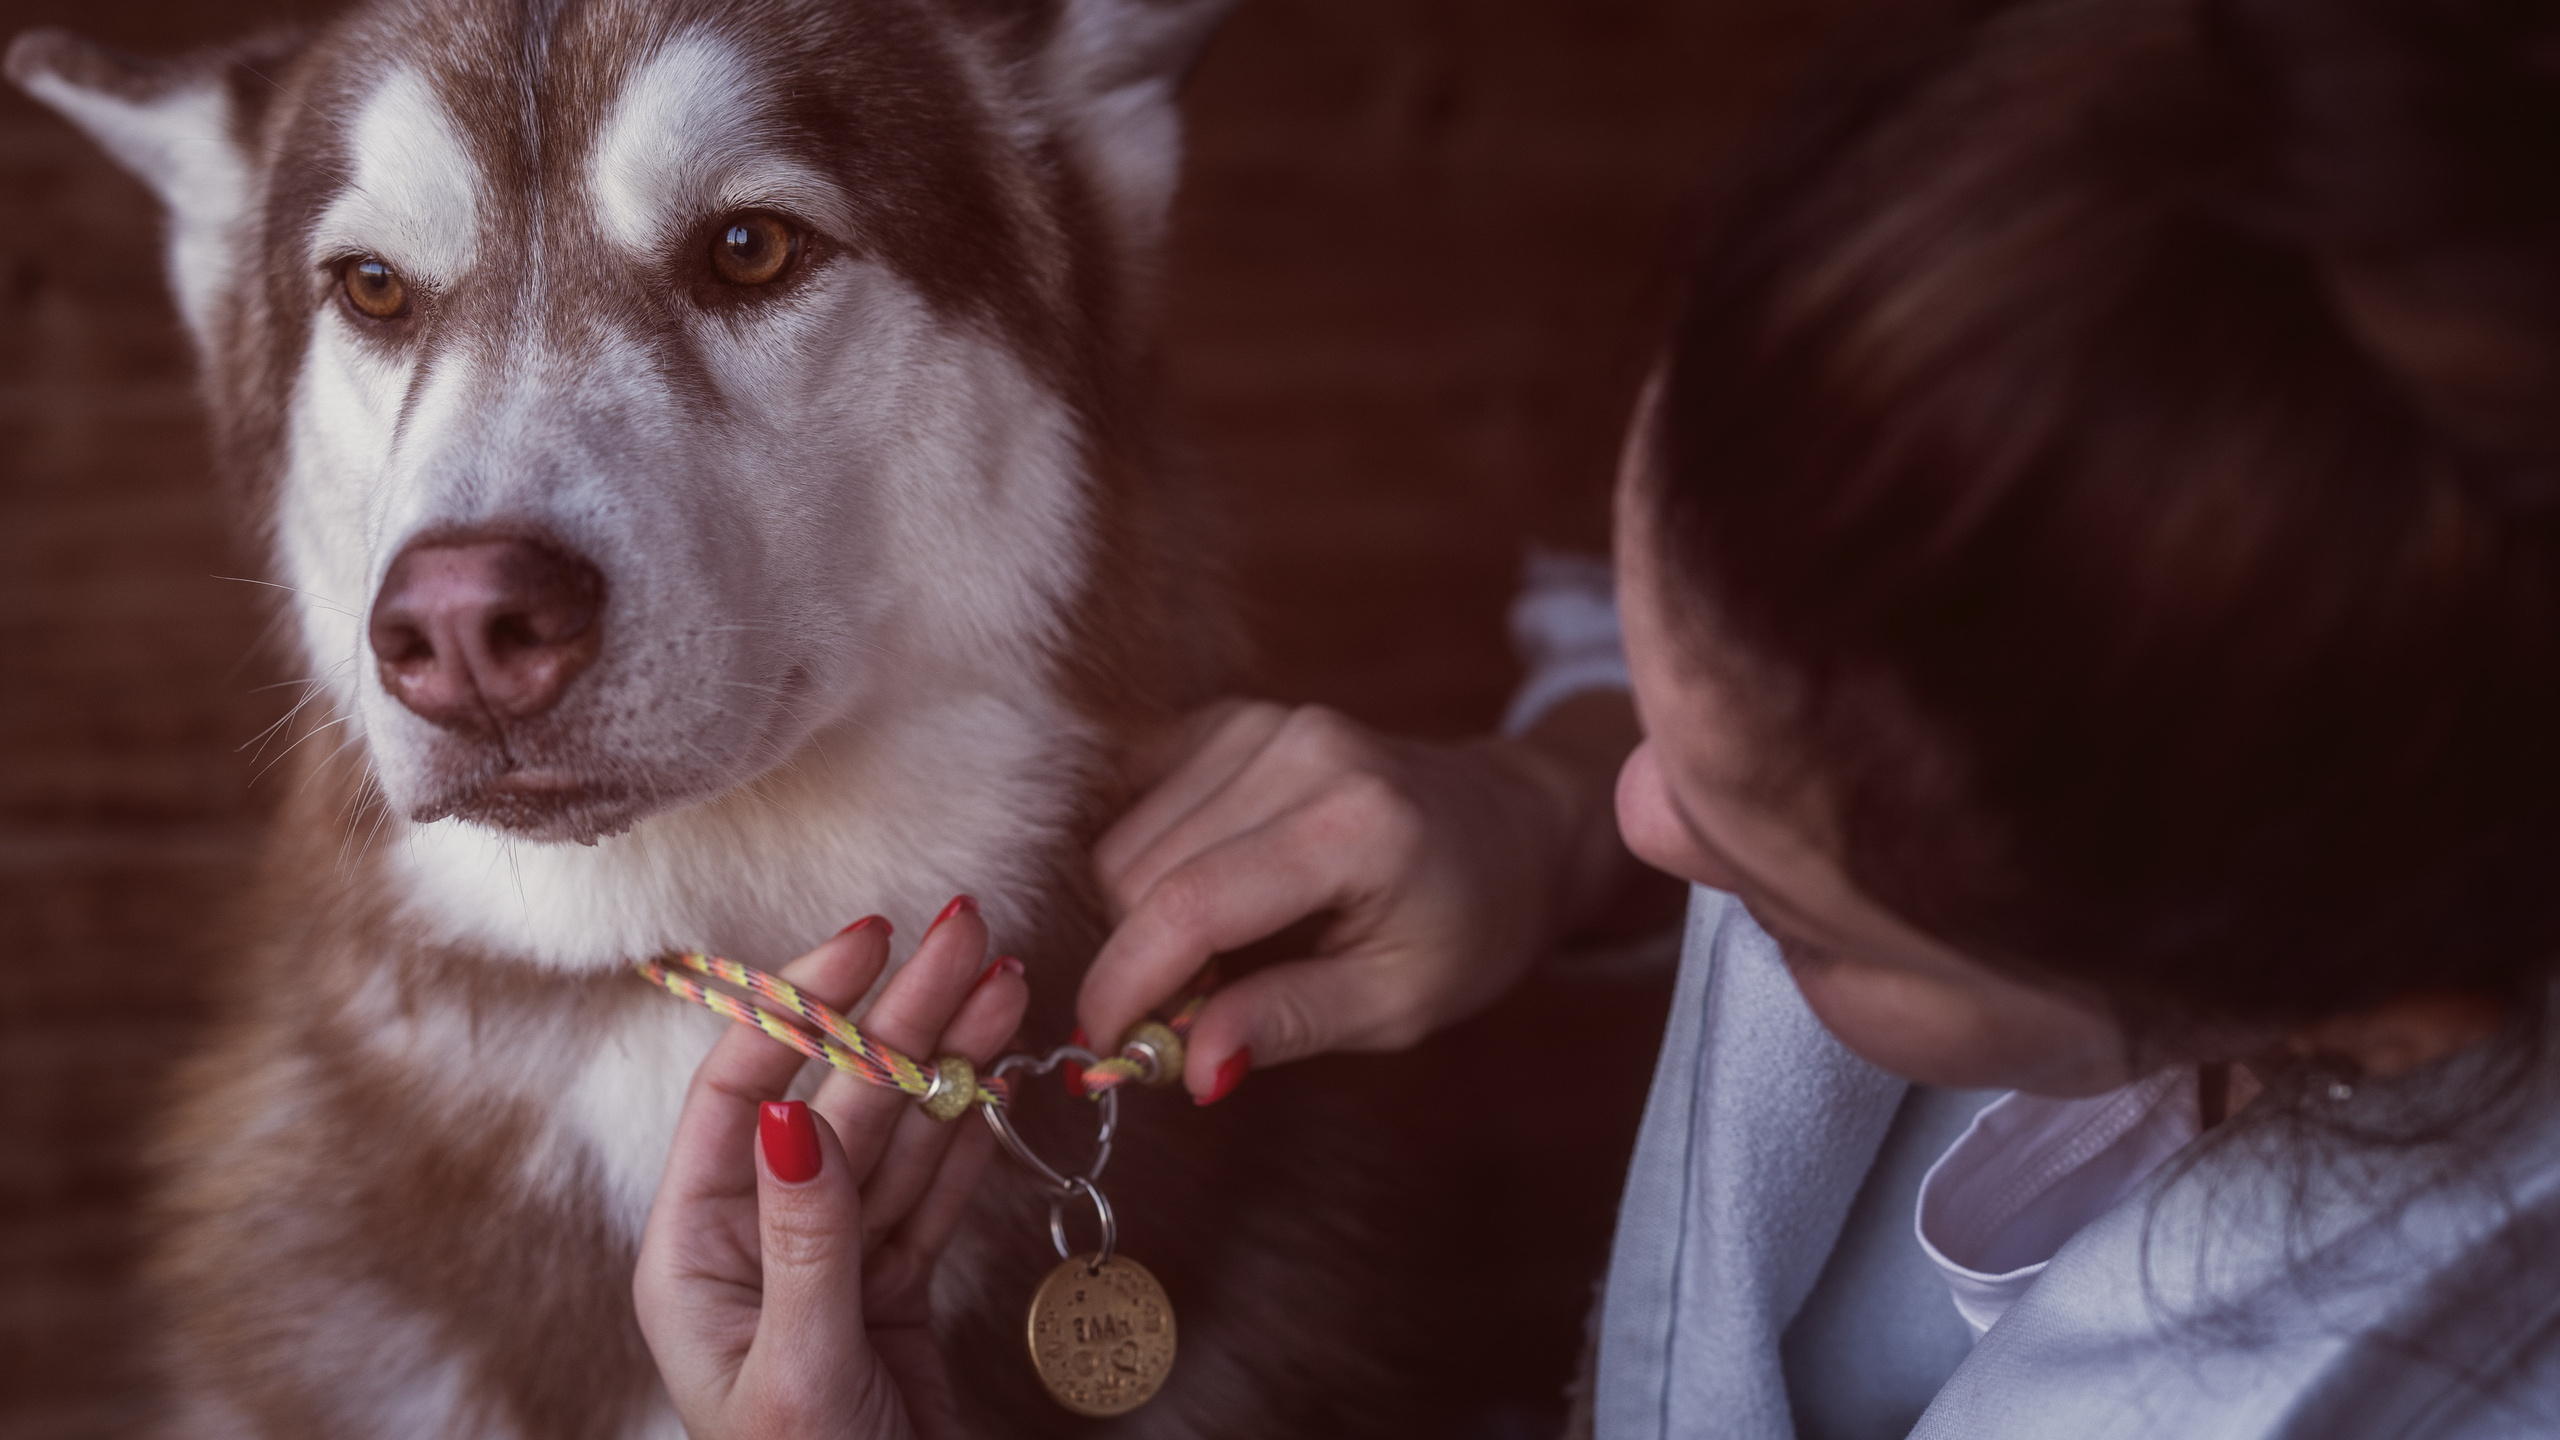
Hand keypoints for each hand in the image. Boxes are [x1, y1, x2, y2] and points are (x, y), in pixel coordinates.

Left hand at [635, 901, 1029, 1439]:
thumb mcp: (802, 1374)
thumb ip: (805, 1243)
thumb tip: (791, 1117)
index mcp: (696, 1257)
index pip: (742, 1094)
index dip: (803, 1009)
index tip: (869, 943)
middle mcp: (756, 1244)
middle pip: (834, 1100)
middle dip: (901, 1014)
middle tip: (966, 931)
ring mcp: (829, 1263)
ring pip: (897, 1136)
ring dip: (950, 1056)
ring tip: (1004, 979)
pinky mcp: (892, 1290)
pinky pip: (934, 1190)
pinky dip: (972, 1129)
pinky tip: (1001, 1067)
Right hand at [1077, 696, 1642, 1101]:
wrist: (1513, 829)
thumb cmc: (1469, 927)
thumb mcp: (1400, 1003)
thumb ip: (1288, 1024)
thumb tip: (1186, 1067)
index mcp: (1355, 825)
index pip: (1191, 906)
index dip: (1125, 985)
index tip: (1099, 1053)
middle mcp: (1302, 752)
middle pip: (1138, 871)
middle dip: (1139, 959)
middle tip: (1193, 1014)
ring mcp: (1265, 722)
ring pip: (1124, 837)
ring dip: (1142, 915)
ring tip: (1221, 957)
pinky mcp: (1235, 717)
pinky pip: (1137, 798)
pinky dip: (1147, 863)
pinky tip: (1207, 896)